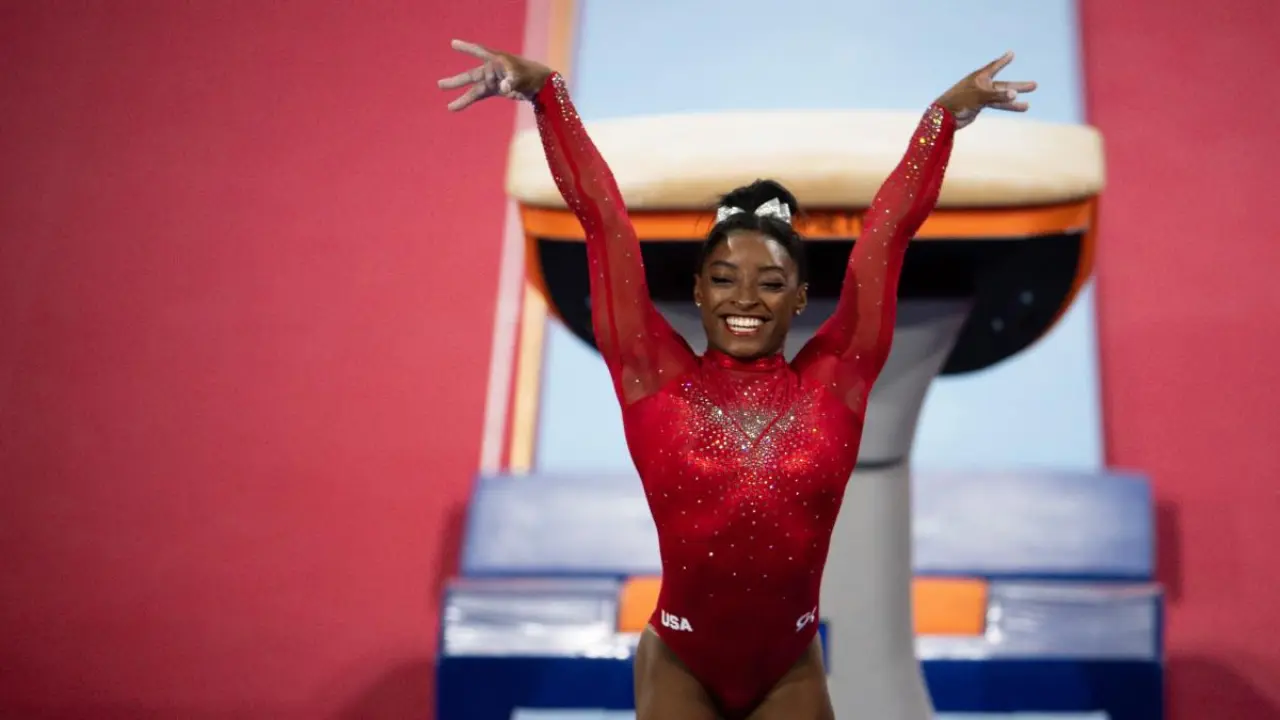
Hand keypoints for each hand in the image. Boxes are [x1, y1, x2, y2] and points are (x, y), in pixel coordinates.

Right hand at [437, 39, 552, 111]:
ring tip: (449, 107)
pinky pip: (478, 95)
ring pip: (473, 89)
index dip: (467, 48)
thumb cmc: (531, 75)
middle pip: (471, 75)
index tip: (453, 44)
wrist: (540, 84)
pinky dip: (467, 101)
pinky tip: (454, 107)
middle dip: (457, 81)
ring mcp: (492, 79)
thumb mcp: (522, 78)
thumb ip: (511, 81)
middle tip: (440, 85)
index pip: (479, 52)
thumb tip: (502, 87)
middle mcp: (491, 69)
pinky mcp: (494, 89)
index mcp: (497, 60)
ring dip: (462, 97)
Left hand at [936, 52, 1036, 129]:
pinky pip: (997, 105)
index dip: (1003, 60)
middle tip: (1034, 85)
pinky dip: (1007, 106)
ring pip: (1002, 97)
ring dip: (1014, 101)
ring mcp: (981, 96)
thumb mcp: (979, 96)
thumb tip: (1014, 94)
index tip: (1011, 53)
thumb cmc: (959, 101)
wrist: (944, 117)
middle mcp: (982, 85)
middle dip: (1018, 86)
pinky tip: (1019, 108)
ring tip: (1028, 105)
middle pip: (1003, 85)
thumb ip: (997, 95)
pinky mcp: (980, 106)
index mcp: (979, 77)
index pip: (995, 66)